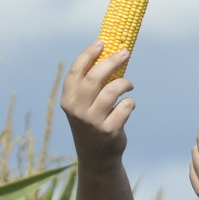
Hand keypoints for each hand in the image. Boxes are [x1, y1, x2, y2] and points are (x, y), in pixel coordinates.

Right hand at [57, 44, 134, 164]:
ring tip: (129, 84)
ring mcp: (92, 121)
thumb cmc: (92, 122)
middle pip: (95, 78)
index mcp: (68, 99)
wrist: (96, 156)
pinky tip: (129, 105)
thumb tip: (109, 54)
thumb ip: (90, 85)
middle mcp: (77, 110)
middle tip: (125, 53)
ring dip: (124, 83)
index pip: (76, 71)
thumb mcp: (83, 105)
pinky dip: (130, 103)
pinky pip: (125, 108)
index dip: (89, 54)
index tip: (101, 42)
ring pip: (111, 91)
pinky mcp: (109, 131)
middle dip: (111, 61)